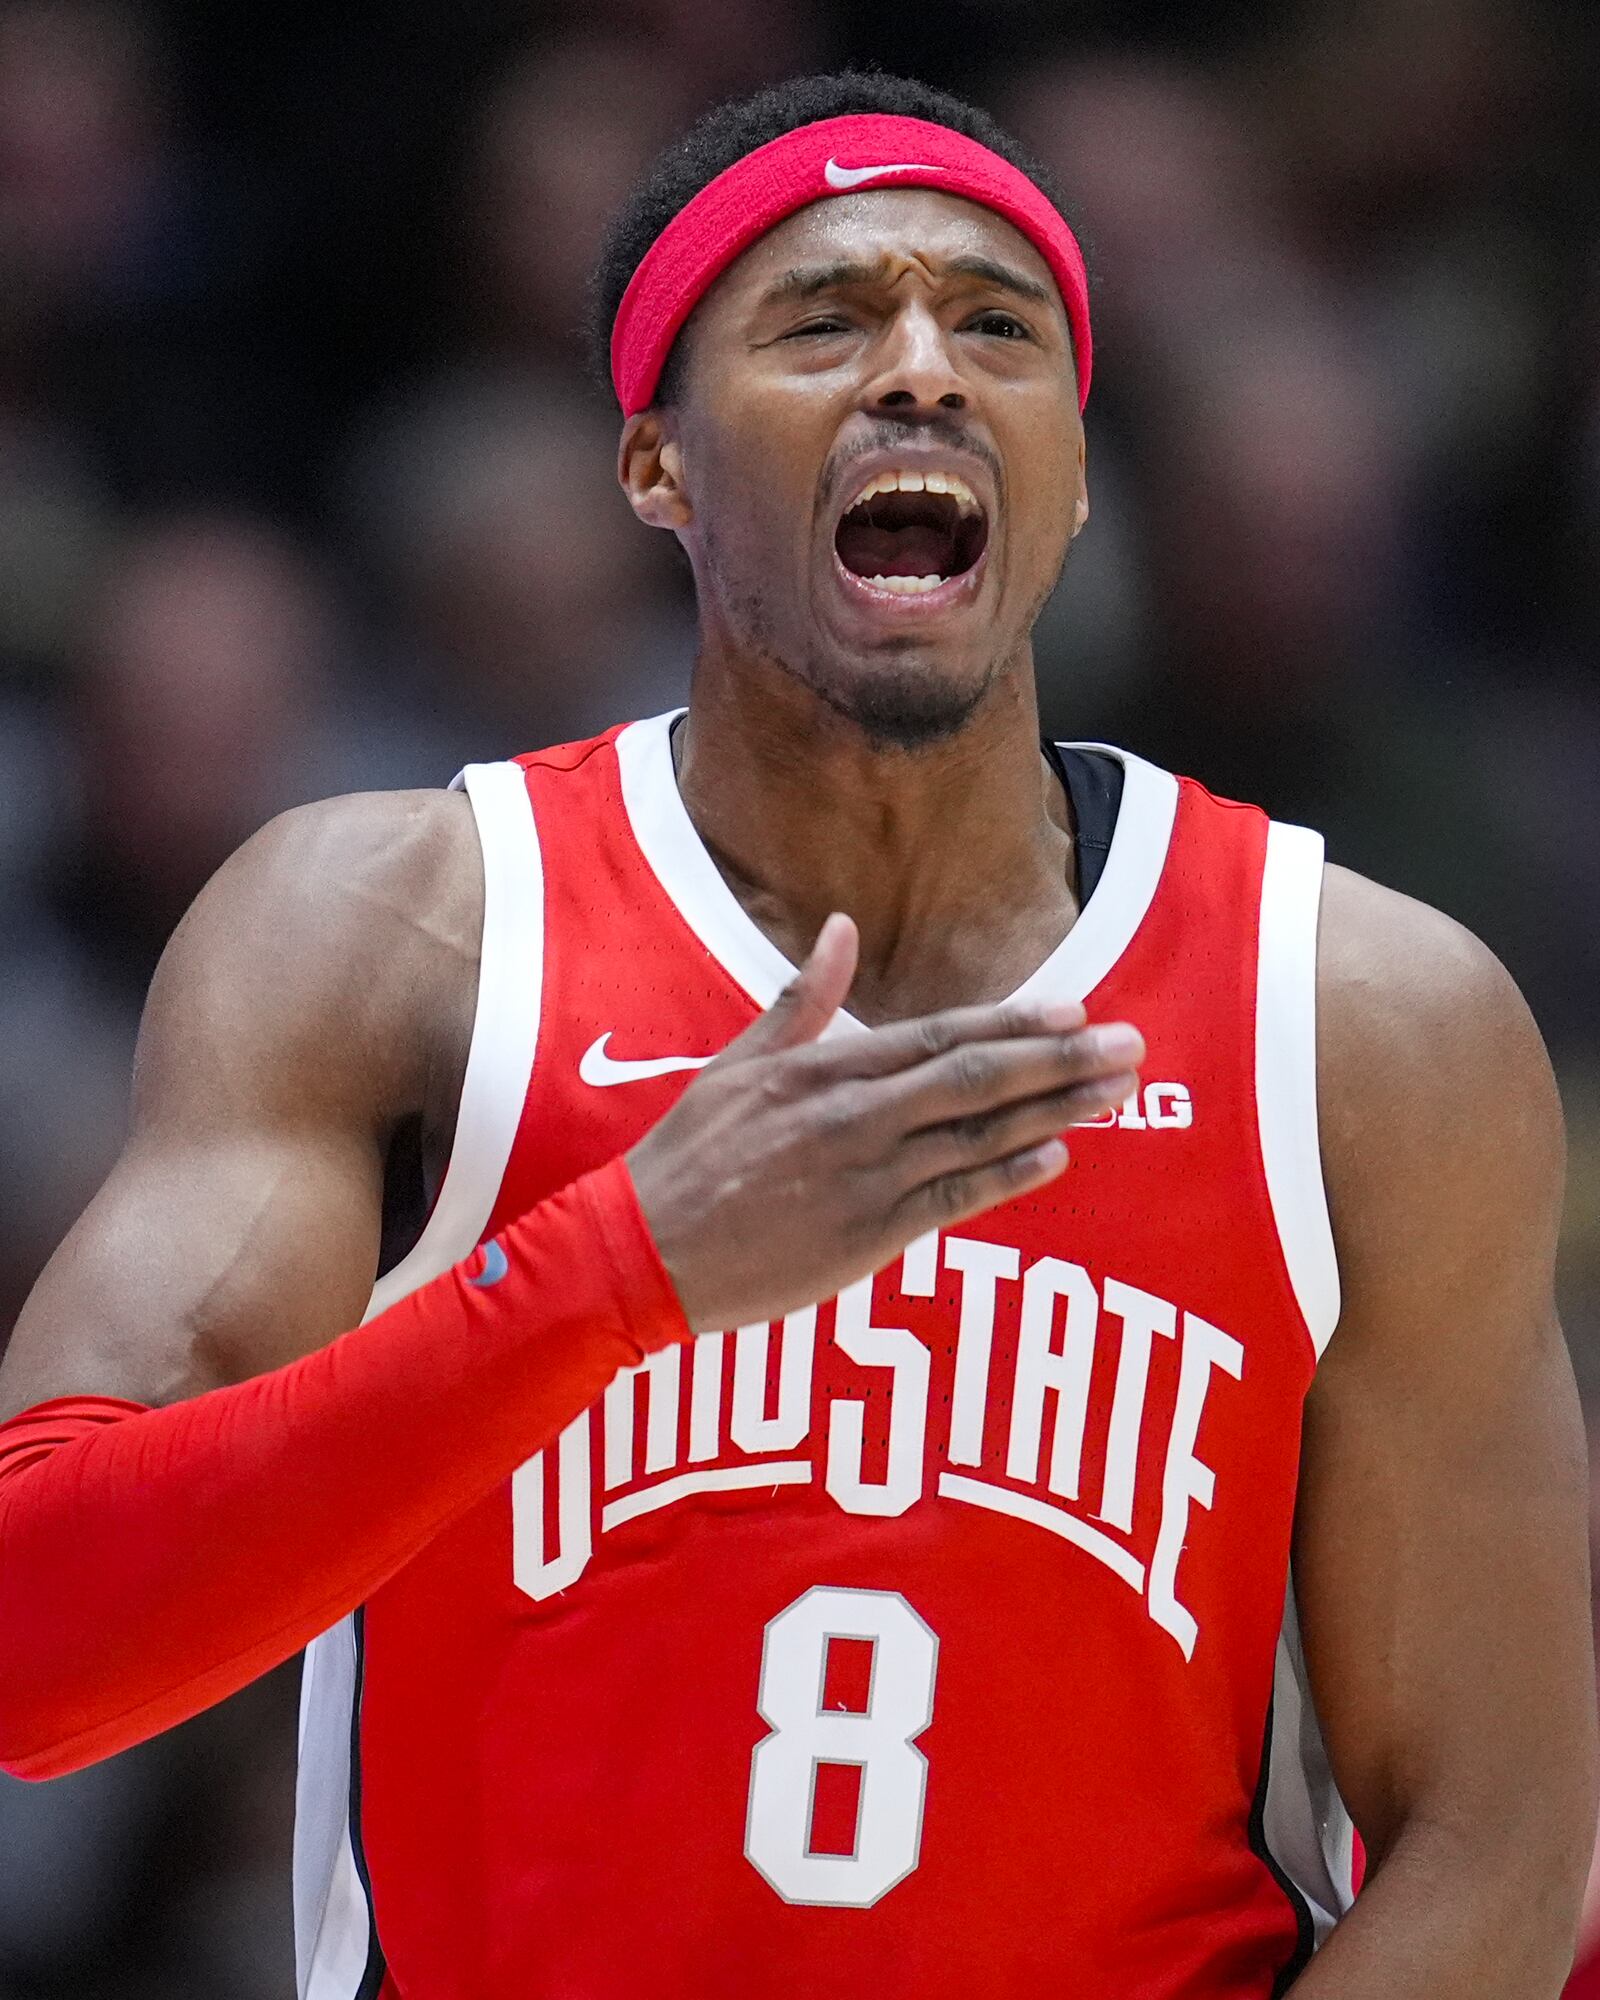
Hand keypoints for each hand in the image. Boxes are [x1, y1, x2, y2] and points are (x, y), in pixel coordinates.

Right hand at [626, 913, 1142, 1331]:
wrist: (642, 1252)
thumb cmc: (687, 1156)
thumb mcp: (735, 1064)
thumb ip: (799, 999)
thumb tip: (841, 929)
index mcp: (822, 1067)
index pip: (938, 1035)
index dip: (1014, 1023)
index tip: (1074, 1010)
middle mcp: (854, 1116)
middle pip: (977, 1078)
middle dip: (1061, 1061)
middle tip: (1129, 1045)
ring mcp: (864, 1177)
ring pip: (979, 1135)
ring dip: (1056, 1111)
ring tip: (1116, 1092)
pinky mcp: (867, 1237)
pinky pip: (954, 1199)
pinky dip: (1009, 1176)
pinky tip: (1058, 1156)